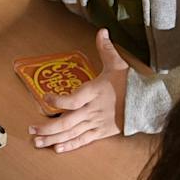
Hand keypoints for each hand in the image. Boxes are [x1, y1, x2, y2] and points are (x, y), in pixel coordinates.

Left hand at [31, 30, 128, 152]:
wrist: (149, 103)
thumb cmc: (131, 83)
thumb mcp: (118, 64)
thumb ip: (106, 49)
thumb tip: (102, 31)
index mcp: (94, 92)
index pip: (73, 100)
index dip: (57, 101)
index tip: (45, 98)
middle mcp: (93, 110)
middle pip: (67, 122)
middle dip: (47, 127)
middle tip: (31, 129)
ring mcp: (97, 122)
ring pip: (72, 133)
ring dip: (53, 139)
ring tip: (37, 142)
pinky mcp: (102, 132)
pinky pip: (84, 140)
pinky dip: (70, 145)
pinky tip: (57, 149)